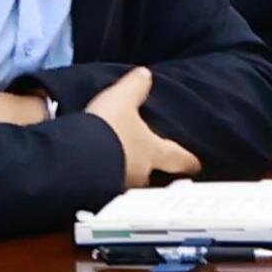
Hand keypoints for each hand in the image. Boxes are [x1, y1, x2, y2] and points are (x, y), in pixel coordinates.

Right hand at [85, 70, 200, 185]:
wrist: (75, 161)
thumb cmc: (108, 129)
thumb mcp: (121, 99)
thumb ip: (135, 87)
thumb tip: (145, 74)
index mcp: (154, 152)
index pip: (179, 158)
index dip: (189, 160)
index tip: (196, 165)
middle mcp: (141, 174)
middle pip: (152, 176)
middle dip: (150, 171)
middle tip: (147, 165)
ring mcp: (119, 189)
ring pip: (127, 184)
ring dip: (122, 176)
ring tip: (113, 168)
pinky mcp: (97, 197)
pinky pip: (104, 191)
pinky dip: (102, 184)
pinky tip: (93, 177)